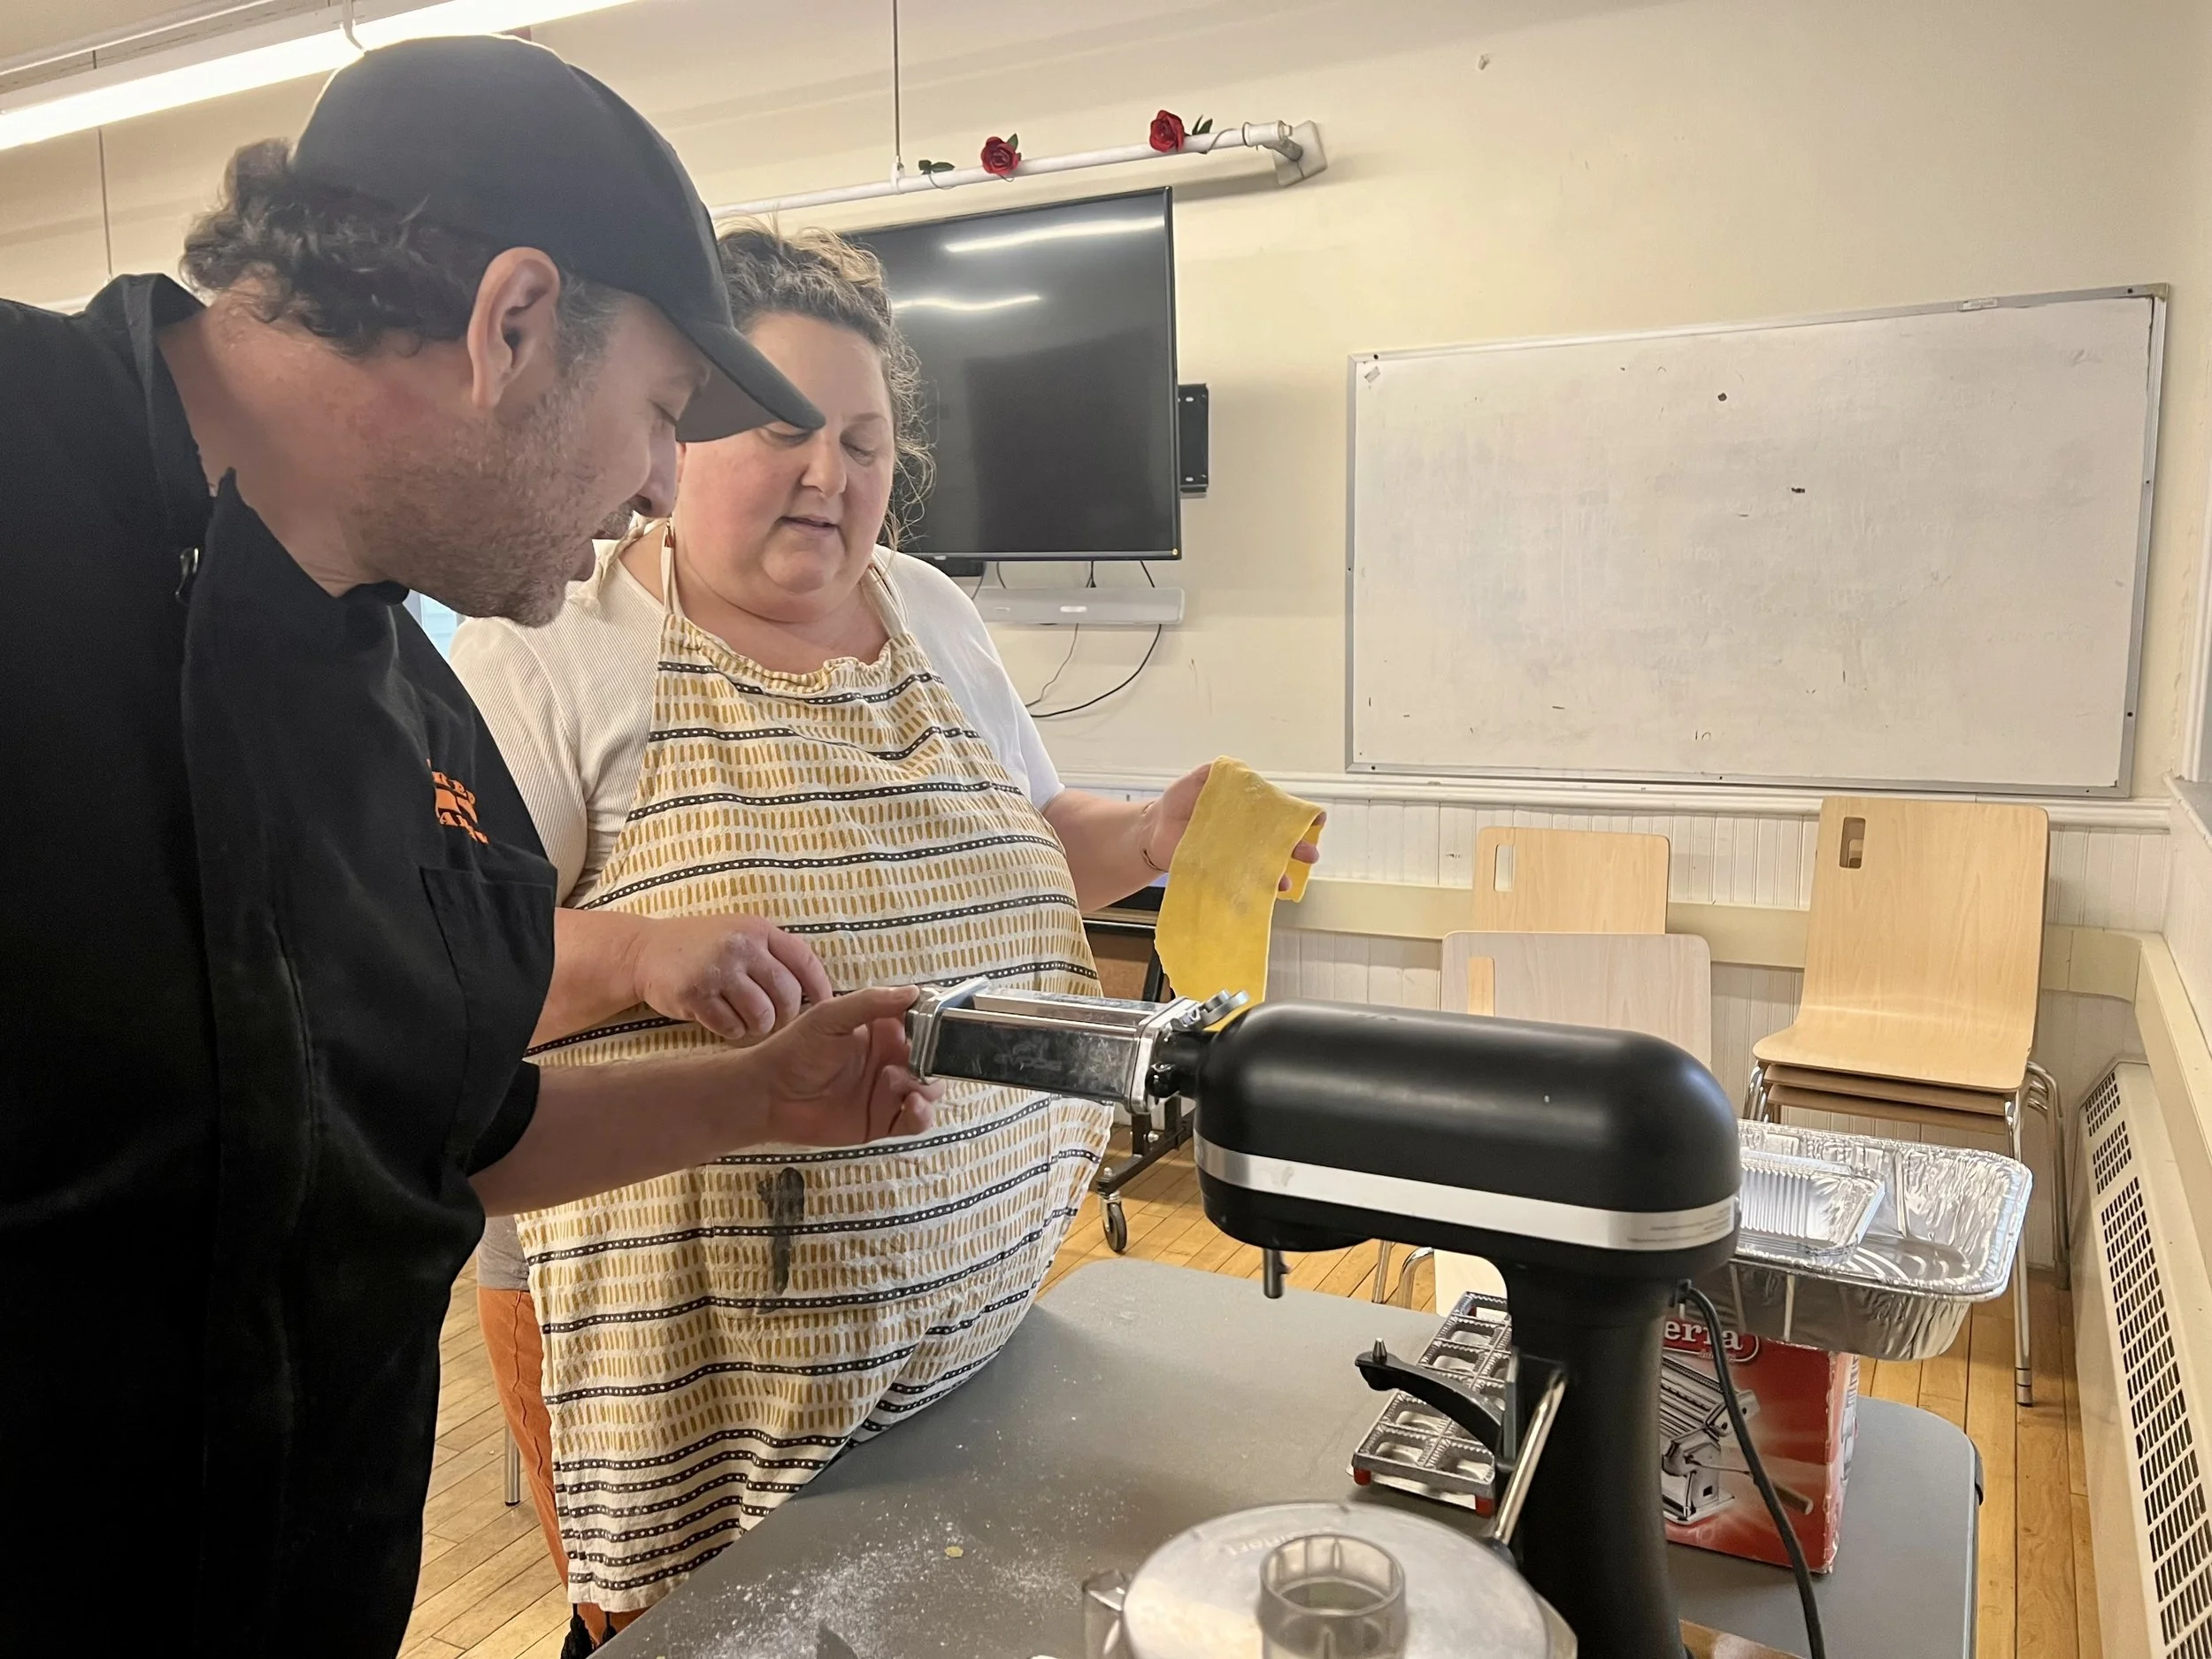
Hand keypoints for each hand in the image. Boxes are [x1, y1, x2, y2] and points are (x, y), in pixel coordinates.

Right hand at [628, 913, 833, 1039]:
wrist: (645, 950)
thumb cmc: (702, 947)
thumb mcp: (740, 935)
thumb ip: (773, 954)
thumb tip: (817, 991)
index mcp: (758, 929)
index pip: (804, 961)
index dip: (820, 989)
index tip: (826, 1007)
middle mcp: (740, 946)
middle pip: (787, 994)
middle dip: (787, 1015)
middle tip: (776, 1021)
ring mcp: (716, 970)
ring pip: (761, 1015)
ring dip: (759, 1027)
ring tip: (749, 1022)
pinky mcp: (694, 995)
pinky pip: (730, 1027)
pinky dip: (732, 1031)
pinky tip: (724, 1022)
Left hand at [751, 986, 941, 1145]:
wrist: (769, 1095)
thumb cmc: (796, 1049)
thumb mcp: (831, 1016)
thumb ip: (871, 1002)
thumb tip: (914, 991)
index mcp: (884, 1029)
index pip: (924, 1023)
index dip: (938, 1025)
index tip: (945, 1027)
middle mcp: (892, 1059)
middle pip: (934, 1059)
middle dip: (937, 1061)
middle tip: (922, 1062)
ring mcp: (890, 1091)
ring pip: (931, 1090)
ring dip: (927, 1086)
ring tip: (899, 1083)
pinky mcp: (884, 1121)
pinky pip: (917, 1121)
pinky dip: (923, 1114)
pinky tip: (912, 1105)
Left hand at [1141, 762, 1323, 890]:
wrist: (1152, 830)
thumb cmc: (1177, 803)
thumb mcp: (1197, 779)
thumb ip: (1216, 772)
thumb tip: (1234, 767)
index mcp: (1247, 810)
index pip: (1280, 812)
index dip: (1300, 816)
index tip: (1315, 819)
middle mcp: (1247, 834)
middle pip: (1280, 841)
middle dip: (1298, 847)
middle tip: (1309, 853)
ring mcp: (1236, 855)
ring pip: (1266, 865)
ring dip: (1280, 873)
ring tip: (1286, 879)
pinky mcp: (1222, 873)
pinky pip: (1244, 882)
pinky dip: (1256, 889)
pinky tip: (1264, 893)